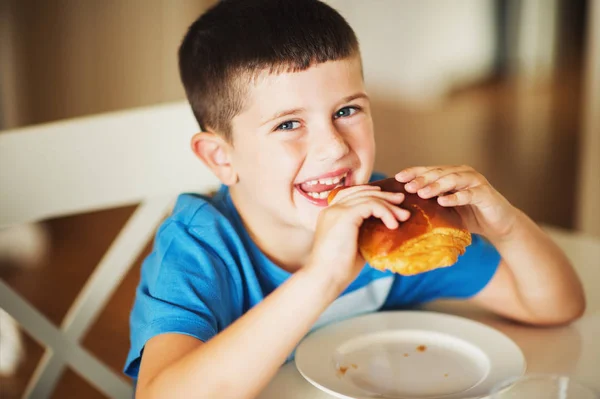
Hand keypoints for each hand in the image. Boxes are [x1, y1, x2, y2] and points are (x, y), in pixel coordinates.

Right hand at [308, 185, 408, 288]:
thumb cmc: (339, 269)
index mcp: (331, 214)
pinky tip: (393, 224)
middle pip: (362, 191)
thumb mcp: (355, 245)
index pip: (352, 193)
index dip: (371, 193)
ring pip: (368, 197)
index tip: (390, 200)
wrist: (324, 279)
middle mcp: (332, 209)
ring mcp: (337, 211)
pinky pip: (371, 205)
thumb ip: (365, 233)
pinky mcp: (345, 216)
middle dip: (384, 195)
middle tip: (401, 200)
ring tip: (403, 216)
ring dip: (389, 205)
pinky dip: (385, 212)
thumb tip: (386, 229)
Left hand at [395, 165, 517, 239]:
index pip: (429, 170)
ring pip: (453, 180)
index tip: (398, 178)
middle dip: (422, 179)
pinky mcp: (485, 193)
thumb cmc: (468, 216)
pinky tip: (443, 202)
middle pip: (439, 173)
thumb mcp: (445, 210)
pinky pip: (469, 194)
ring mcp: (475, 181)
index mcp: (450, 174)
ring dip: (436, 186)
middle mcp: (462, 173)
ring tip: (422, 193)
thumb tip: (401, 209)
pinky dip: (456, 197)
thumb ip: (429, 205)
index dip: (414, 172)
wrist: (498, 224)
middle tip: (408, 187)